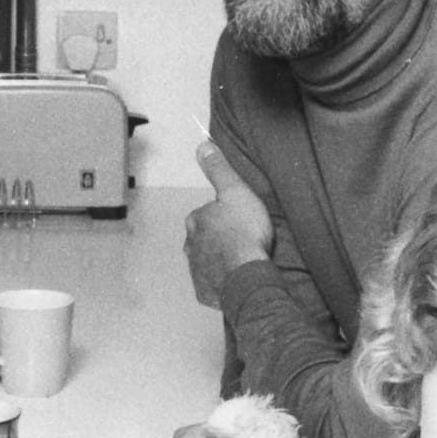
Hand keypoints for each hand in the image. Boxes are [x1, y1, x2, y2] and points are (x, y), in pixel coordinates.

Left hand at [184, 141, 272, 307]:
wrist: (246, 274)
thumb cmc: (244, 231)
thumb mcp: (235, 190)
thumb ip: (218, 169)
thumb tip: (202, 146)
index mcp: (196, 221)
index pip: (206, 215)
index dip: (224, 217)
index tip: (240, 221)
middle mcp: (190, 245)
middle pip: (203, 239)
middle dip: (218, 240)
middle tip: (242, 242)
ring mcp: (196, 270)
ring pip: (206, 262)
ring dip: (220, 261)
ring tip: (241, 262)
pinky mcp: (204, 291)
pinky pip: (212, 285)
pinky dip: (222, 283)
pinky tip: (236, 281)